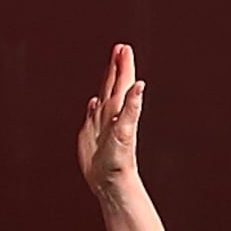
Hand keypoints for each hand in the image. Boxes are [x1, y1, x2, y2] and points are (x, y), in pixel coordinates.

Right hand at [77, 42, 147, 199]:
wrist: (110, 182)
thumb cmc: (120, 159)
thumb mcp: (125, 130)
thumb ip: (132, 107)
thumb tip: (139, 84)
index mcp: (119, 110)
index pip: (123, 82)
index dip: (123, 65)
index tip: (124, 48)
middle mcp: (111, 113)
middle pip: (114, 84)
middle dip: (117, 66)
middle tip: (120, 48)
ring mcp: (101, 123)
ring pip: (104, 95)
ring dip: (107, 80)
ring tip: (109, 66)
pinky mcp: (91, 134)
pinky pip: (92, 115)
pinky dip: (93, 106)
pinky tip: (94, 101)